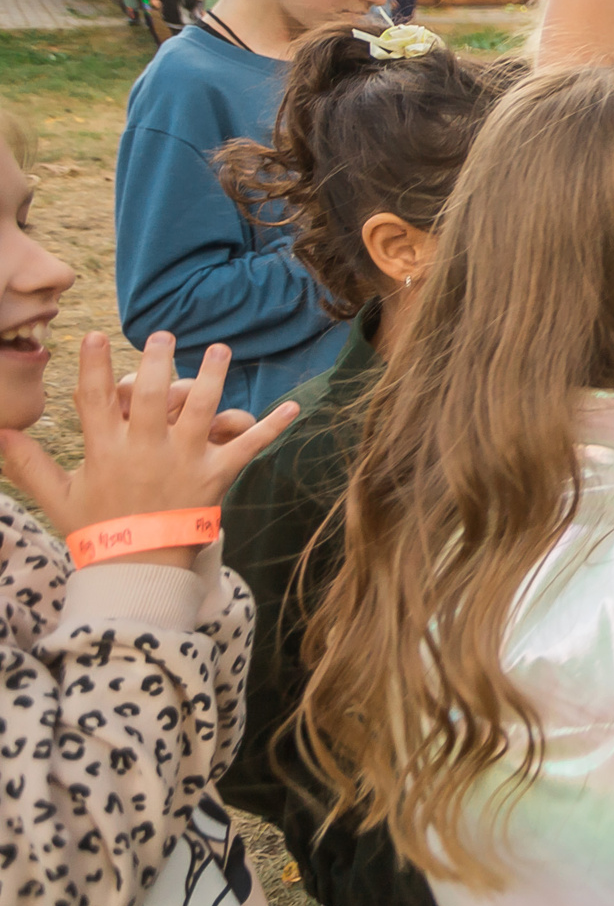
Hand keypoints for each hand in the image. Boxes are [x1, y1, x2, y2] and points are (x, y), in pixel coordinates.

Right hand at [0, 334, 295, 562]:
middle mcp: (146, 452)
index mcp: (106, 452)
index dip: (94, 367)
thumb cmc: (99, 531)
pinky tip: (294, 407)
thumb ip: (29, 463)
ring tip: (218, 348)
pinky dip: (272, 427)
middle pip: (152, 395)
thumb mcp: (59, 497)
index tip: (93, 336)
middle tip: (161, 335)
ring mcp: (184, 463)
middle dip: (157, 362)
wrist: (140, 570)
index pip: (95, 400)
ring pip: (201, 410)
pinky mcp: (216, 478)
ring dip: (212, 377)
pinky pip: (248, 447)